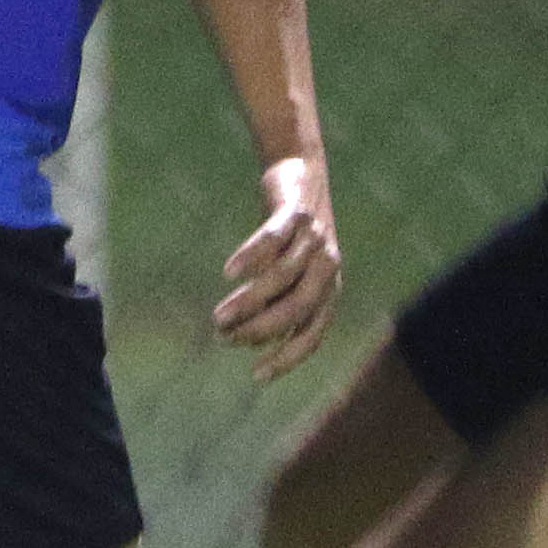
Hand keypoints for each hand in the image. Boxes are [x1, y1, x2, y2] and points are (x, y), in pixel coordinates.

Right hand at [212, 153, 339, 380]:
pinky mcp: (295, 213)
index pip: (312, 334)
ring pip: (281, 278)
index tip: (256, 376)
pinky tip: (229, 272)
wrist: (300, 171)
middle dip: (259, 329)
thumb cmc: (290, 234)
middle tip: (224, 337)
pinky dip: (251, 257)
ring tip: (218, 316)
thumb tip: (252, 340)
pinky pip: (273, 239)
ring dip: (247, 301)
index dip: (287, 358)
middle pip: (296, 308)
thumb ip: (276, 302)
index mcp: (329, 289)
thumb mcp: (287, 272)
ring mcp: (313, 239)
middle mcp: (327, 267)